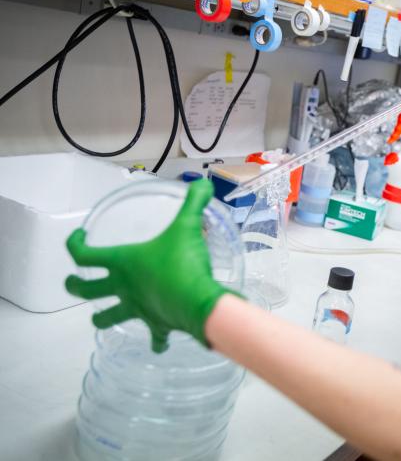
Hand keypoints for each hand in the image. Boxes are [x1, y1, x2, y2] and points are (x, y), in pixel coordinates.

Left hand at [65, 179, 242, 352]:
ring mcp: (137, 309)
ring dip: (101, 318)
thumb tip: (203, 183)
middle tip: (72, 282)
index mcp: (123, 262)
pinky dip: (155, 340)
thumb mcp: (188, 226)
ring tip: (99, 316)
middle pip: (84, 290)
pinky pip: (154, 336)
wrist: (199, 302)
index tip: (77, 238)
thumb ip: (194, 202)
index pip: (83, 255)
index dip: (74, 245)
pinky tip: (158, 342)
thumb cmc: (184, 263)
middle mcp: (123, 287)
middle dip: (74, 286)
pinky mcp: (156, 324)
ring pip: (108, 318)